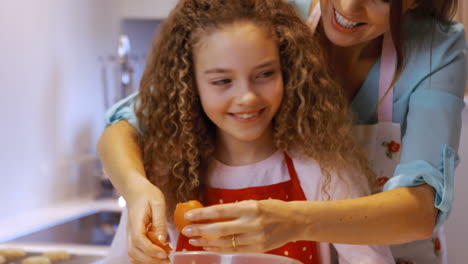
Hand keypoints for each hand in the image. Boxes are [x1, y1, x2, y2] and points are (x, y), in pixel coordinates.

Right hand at [125, 180, 170, 263]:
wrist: (135, 190)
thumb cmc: (147, 194)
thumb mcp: (158, 203)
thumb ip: (160, 222)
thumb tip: (163, 241)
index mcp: (135, 222)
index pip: (139, 241)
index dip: (151, 250)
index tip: (165, 253)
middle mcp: (130, 231)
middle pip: (134, 252)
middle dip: (150, 259)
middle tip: (167, 259)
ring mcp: (130, 235)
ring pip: (133, 255)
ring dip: (147, 260)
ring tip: (164, 259)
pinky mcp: (133, 237)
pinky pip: (135, 252)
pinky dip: (145, 258)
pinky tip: (157, 255)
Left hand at [180, 200, 302, 252]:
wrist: (295, 221)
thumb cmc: (272, 209)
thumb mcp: (254, 202)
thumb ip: (235, 209)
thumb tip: (211, 213)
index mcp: (250, 207)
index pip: (221, 211)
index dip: (203, 214)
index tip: (189, 216)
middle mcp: (252, 223)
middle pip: (220, 229)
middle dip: (200, 230)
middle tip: (186, 231)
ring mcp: (255, 238)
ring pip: (225, 242)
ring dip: (207, 242)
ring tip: (193, 241)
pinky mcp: (258, 248)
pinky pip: (234, 250)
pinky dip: (219, 249)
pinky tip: (209, 246)